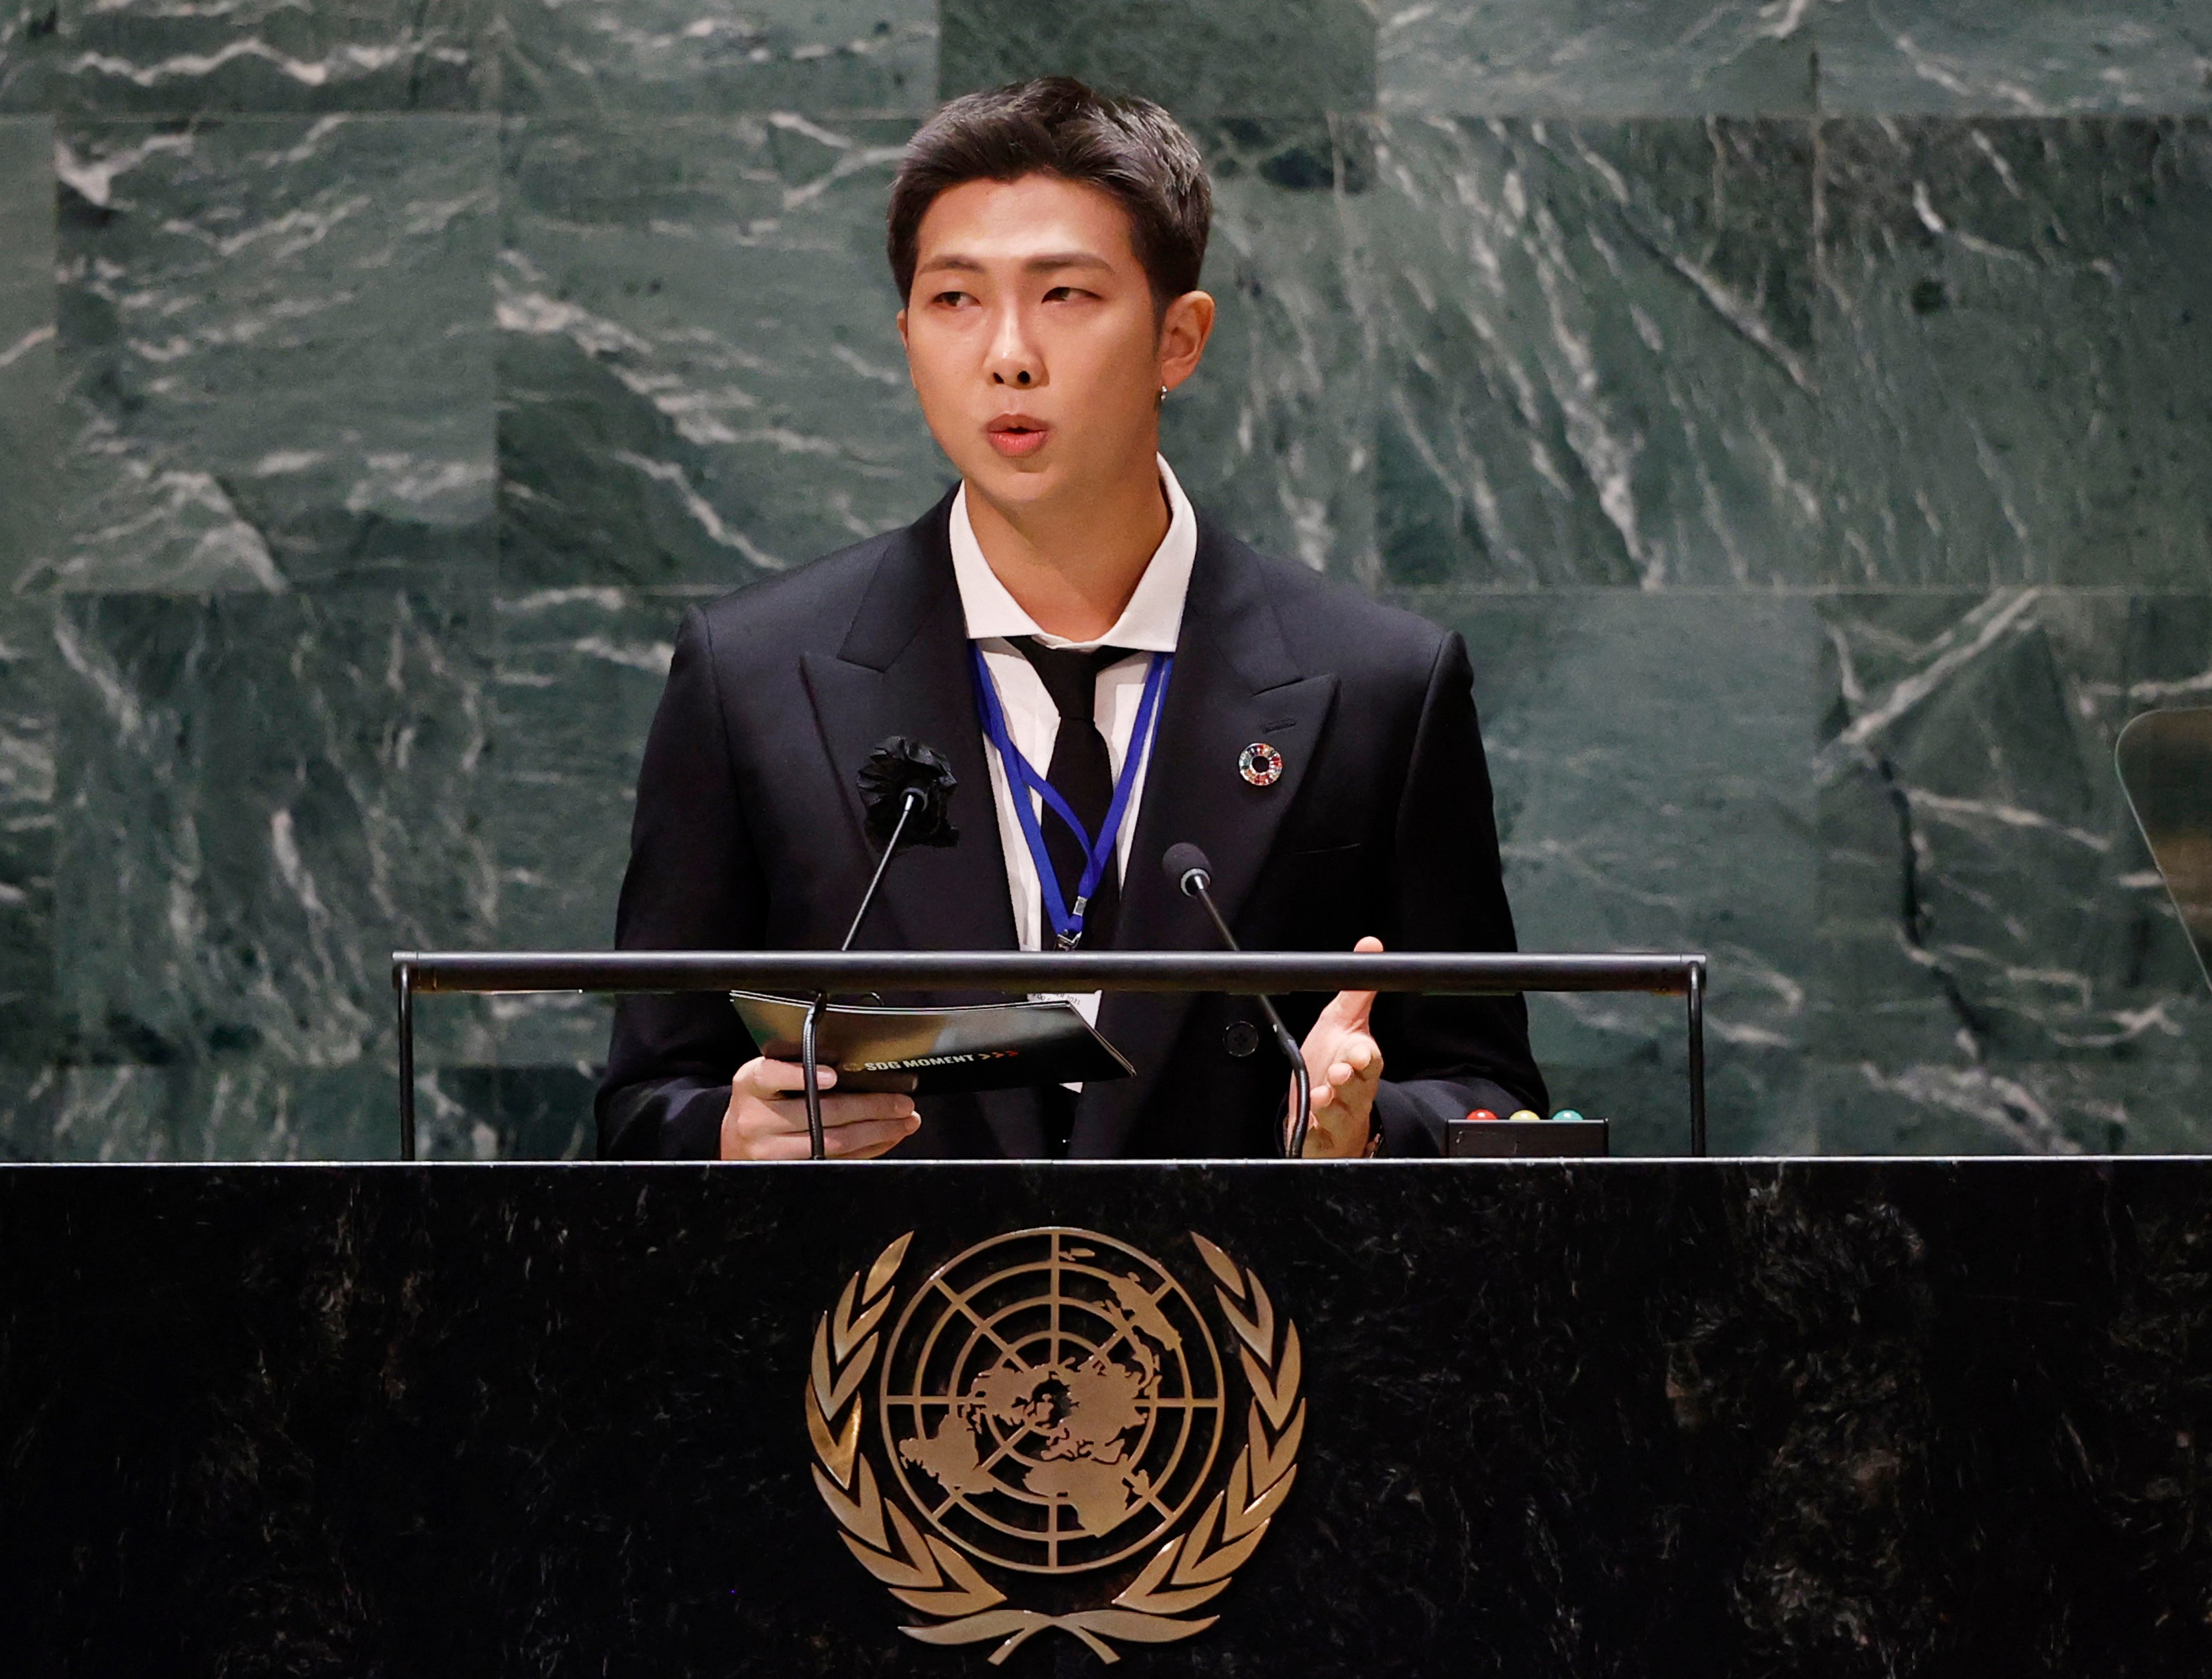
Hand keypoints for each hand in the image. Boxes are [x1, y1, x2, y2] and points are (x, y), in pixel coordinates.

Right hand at [719, 1058, 920, 1160]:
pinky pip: (835, 1161)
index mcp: (752, 1085)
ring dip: (876, 1131)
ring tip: (903, 1121)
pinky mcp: (789, 1170)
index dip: (803, 1076)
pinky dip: (866, 1149)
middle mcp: (757, 1119)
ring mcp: (771, 1151)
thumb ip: (794, 1066)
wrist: (734, 1139)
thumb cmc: (761, 1100)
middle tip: (902, 1102)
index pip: (771, 1075)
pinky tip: (886, 1138)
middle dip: (869, 1107)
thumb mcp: (765, 1075)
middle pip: (819, 1113)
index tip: (833, 1076)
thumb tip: (850, 1066)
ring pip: (832, 1142)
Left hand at [1293, 935, 1384, 1158]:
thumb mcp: (1342, 1023)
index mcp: (1360, 1061)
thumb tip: (1370, 946)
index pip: (1371, 1058)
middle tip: (1338, 1071)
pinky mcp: (1323, 1134)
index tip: (1358, 1051)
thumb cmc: (1332, 1063)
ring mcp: (1340, 1114)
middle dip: (1350, 1079)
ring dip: (1331, 1103)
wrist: (1322, 1109)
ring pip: (1342, 1111)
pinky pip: (1321, 1135)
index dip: (1365, 1056)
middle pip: (1359, 1086)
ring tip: (1320, 1095)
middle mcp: (1354, 1089)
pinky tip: (1309, 1121)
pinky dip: (1315, 1129)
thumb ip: (1357, 990)